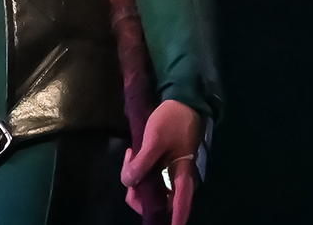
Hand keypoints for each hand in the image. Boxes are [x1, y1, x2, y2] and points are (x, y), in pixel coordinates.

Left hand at [121, 99, 203, 223]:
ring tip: (130, 161)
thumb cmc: (172, 119)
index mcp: (183, 173)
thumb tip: (129, 183)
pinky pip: (152, 174)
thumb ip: (142, 162)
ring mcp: (172, 168)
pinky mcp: (165, 160)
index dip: (175, 218)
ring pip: (155, 187)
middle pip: (163, 199)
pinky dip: (140, 170)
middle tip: (130, 183)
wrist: (180, 98)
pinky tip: (132, 157)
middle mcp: (179, 175)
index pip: (180, 203)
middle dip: (144, 198)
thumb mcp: (154, 140)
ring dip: (139, 181)